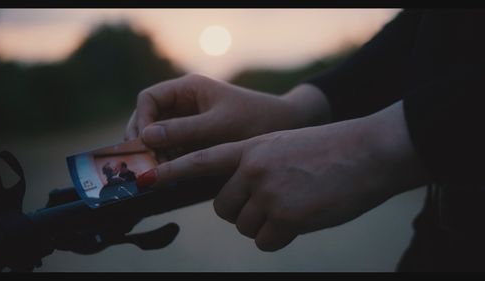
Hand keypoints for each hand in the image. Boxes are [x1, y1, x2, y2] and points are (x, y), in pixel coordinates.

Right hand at [125, 74, 330, 150]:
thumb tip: (146, 137)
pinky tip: (171, 171)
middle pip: (149, 117)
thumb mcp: (219, 125)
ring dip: (155, 152)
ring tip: (158, 170)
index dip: (142, 120)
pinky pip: (174, 147)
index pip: (149, 98)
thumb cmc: (256, 119)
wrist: (285, 128)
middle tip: (145, 162)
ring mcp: (190, 120)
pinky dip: (168, 158)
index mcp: (189, 88)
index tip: (144, 144)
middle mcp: (185, 102)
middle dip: (144, 139)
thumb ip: (183, 130)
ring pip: (159, 135)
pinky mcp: (197, 138)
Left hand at [145, 101, 428, 250]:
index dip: (170, 171)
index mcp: (250, 148)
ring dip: (266, 224)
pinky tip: (303, 218)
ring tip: (294, 205)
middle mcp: (253, 169)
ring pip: (245, 227)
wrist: (368, 151)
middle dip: (241, 212)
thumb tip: (239, 198)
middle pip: (223, 208)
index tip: (143, 179)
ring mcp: (268, 193)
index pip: (200, 160)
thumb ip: (254, 165)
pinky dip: (281, 237)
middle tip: (269, 203)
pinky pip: (266, 241)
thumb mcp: (282, 146)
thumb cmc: (328, 150)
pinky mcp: (286, 216)